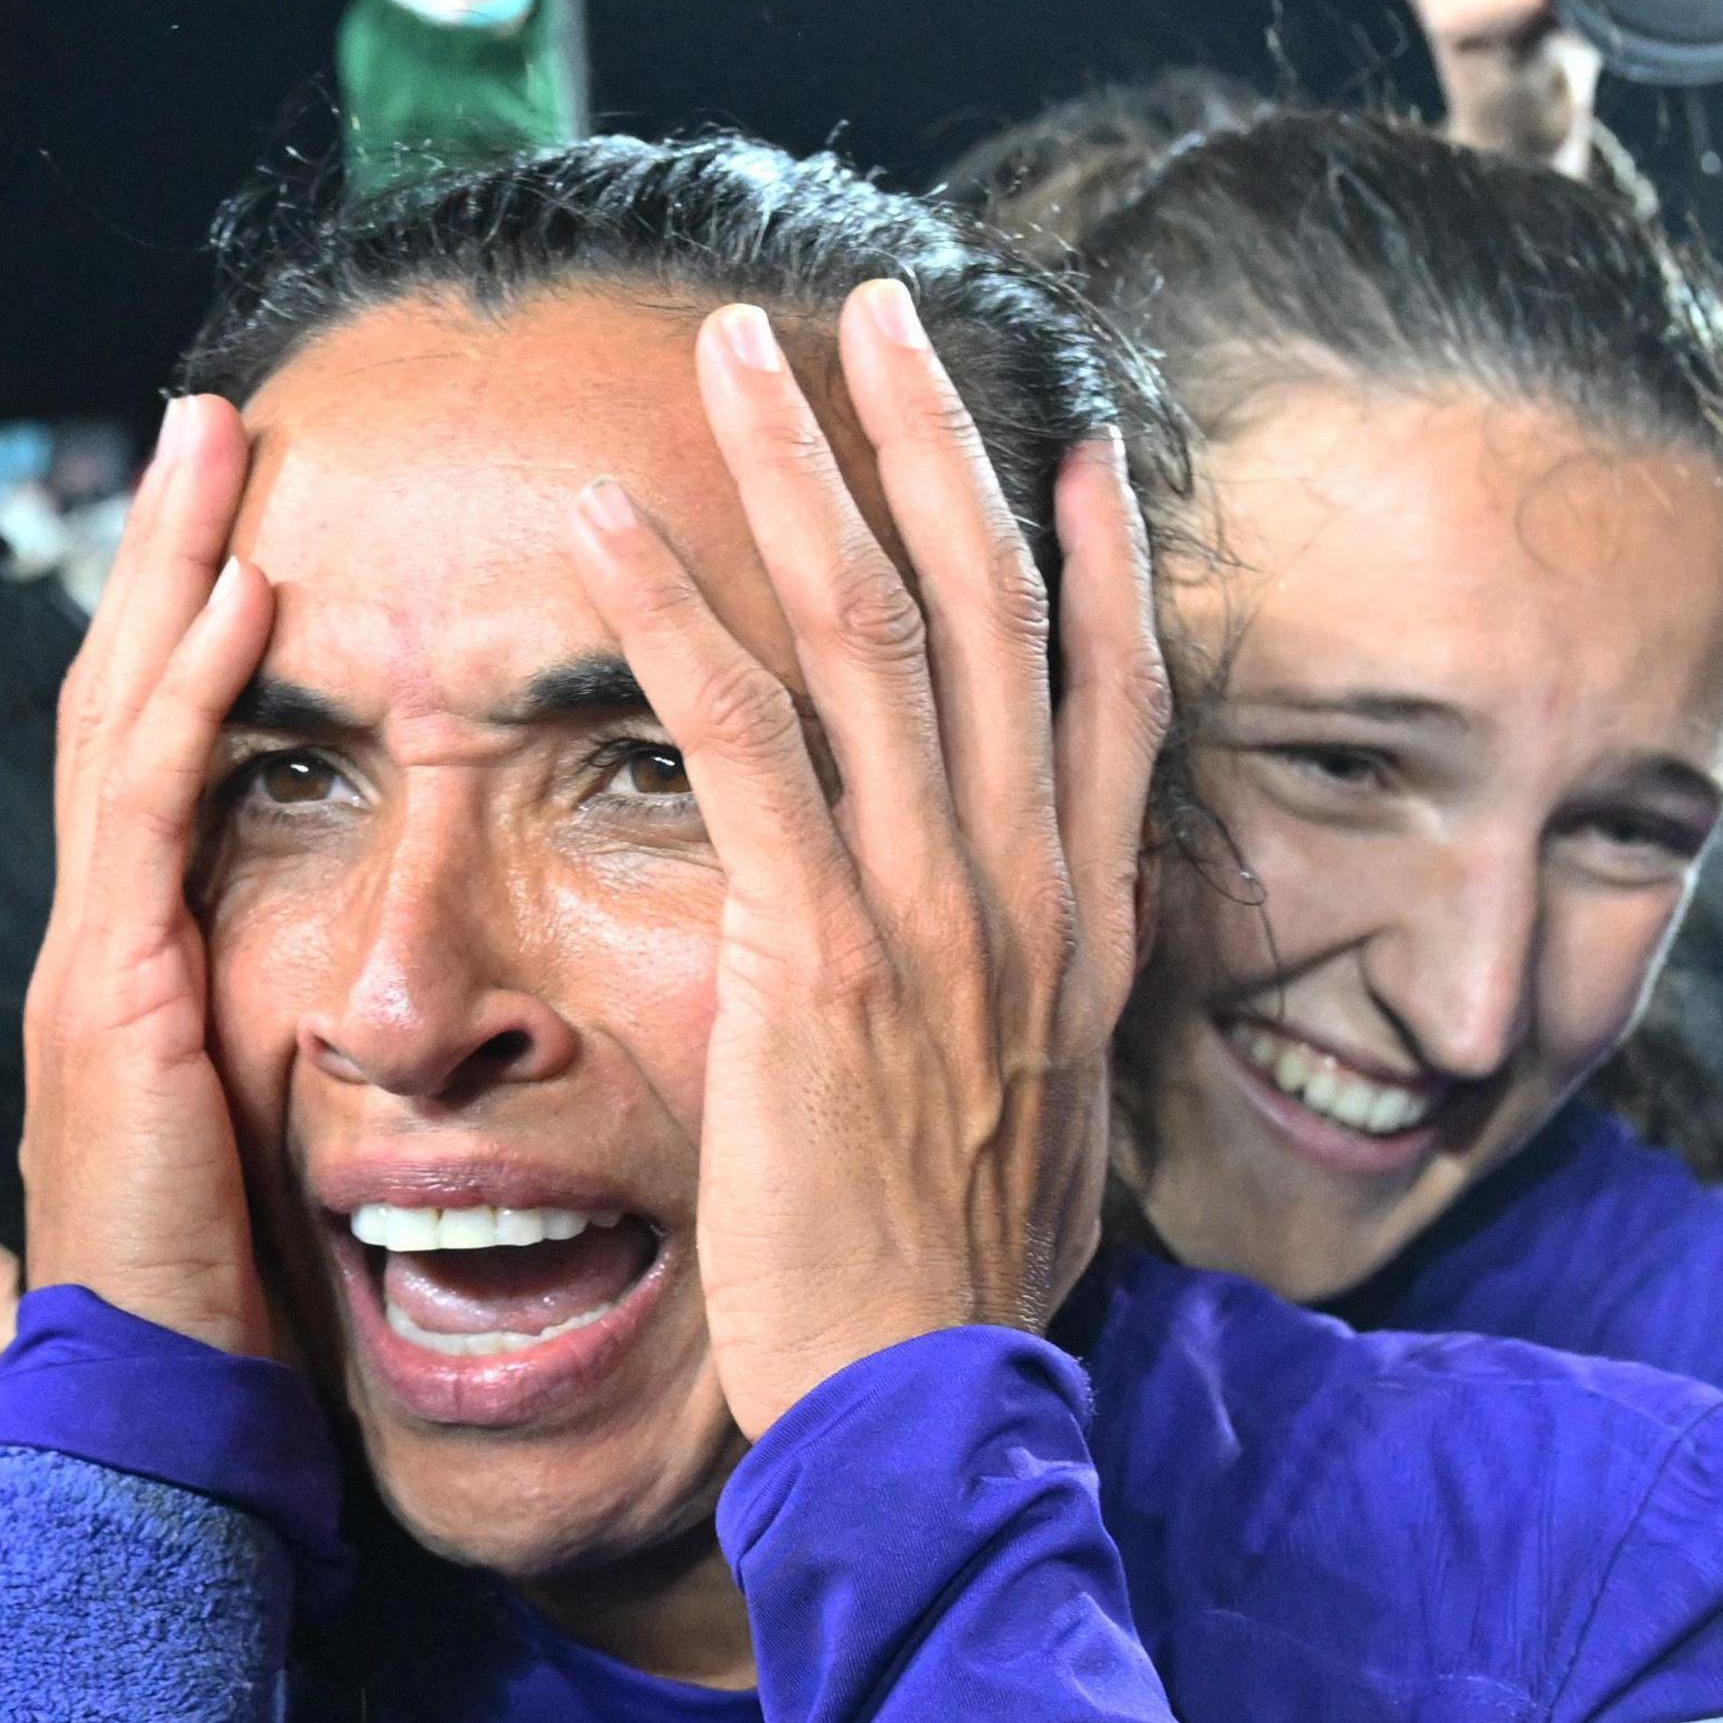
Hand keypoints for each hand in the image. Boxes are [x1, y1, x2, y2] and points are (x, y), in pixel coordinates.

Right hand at [19, 397, 276, 1357]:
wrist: (154, 1424)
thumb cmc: (236, 1316)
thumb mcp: (285, 1151)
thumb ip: (321, 1060)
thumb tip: (425, 1020)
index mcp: (148, 973)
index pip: (170, 755)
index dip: (200, 629)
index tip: (254, 515)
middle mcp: (105, 944)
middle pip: (129, 698)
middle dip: (168, 552)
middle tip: (211, 418)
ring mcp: (92, 962)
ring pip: (122, 717)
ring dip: (170, 571)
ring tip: (211, 443)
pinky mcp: (111, 998)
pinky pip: (150, 807)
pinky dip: (188, 691)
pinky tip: (234, 594)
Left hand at [562, 288, 1166, 1439]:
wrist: (926, 1409)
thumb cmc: (955, 1289)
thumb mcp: (1048, 1125)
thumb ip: (1043, 1010)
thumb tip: (1054, 960)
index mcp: (1084, 927)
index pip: (1111, 695)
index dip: (1096, 553)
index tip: (1071, 438)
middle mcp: (1026, 890)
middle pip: (992, 609)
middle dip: (933, 442)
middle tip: (877, 312)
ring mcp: (930, 912)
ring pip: (871, 632)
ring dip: (801, 466)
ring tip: (740, 344)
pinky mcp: (813, 950)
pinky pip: (742, 740)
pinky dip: (674, 615)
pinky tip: (610, 521)